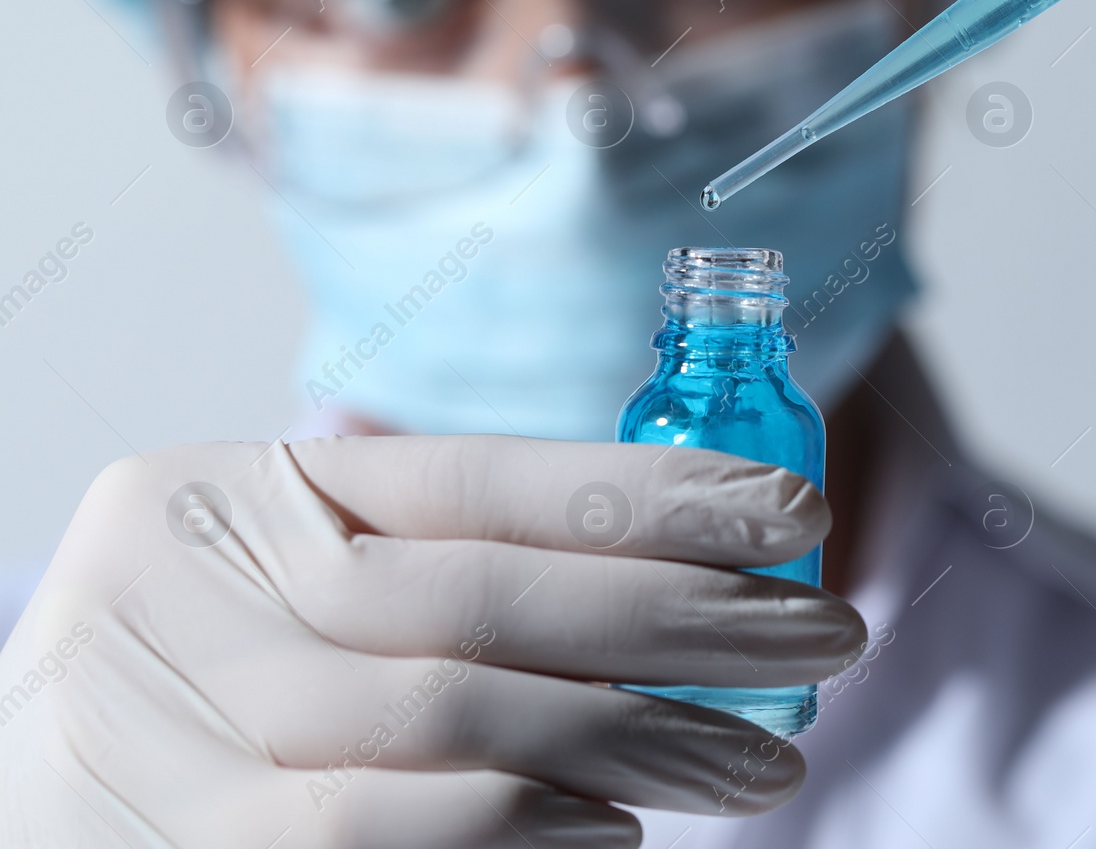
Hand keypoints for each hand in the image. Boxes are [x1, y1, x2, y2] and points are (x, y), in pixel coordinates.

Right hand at [0, 436, 863, 847]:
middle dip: (683, 617)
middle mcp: (192, 578)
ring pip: (453, 718)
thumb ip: (430, 562)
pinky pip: (371, 835)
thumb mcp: (283, 583)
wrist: (21, 797)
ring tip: (761, 762)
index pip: (482, 475)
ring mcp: (165, 714)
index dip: (652, 491)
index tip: (794, 513)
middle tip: (823, 638)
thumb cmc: (192, 682)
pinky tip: (618, 833)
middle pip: (488, 593)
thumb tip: (663, 560)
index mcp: (234, 487)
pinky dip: (515, 831)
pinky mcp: (171, 841)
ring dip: (636, 741)